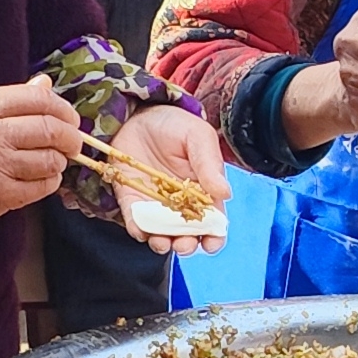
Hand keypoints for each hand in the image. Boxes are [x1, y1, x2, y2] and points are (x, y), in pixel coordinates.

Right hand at [0, 79, 85, 221]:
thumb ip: (13, 98)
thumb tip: (45, 84)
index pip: (37, 100)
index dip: (62, 107)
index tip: (69, 116)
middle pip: (49, 129)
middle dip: (70, 135)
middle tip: (73, 140)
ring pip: (50, 160)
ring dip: (60, 159)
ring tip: (54, 158)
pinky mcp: (2, 195)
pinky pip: (42, 186)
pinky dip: (50, 180)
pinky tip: (43, 175)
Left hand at [109, 104, 230, 255]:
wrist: (138, 113)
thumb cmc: (174, 125)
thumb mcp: (198, 137)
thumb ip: (210, 164)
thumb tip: (225, 194)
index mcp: (204, 192)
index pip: (212, 222)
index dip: (214, 237)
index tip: (211, 243)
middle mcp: (181, 204)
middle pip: (187, 234)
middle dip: (186, 244)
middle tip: (183, 243)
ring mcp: (156, 206)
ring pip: (162, 234)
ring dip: (163, 243)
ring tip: (162, 242)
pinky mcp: (132, 202)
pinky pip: (135, 222)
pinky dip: (138, 230)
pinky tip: (141, 229)